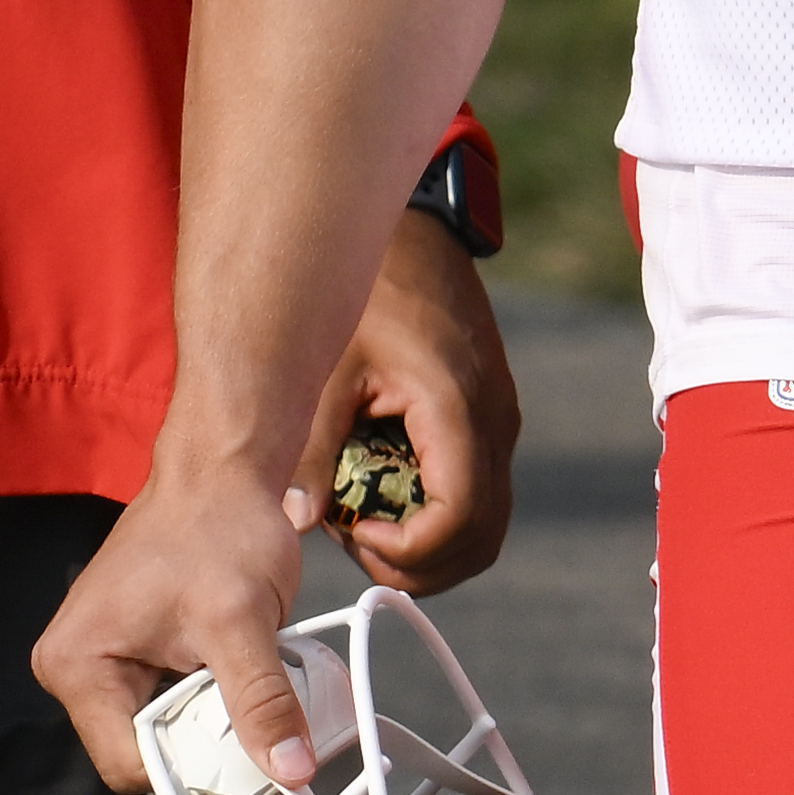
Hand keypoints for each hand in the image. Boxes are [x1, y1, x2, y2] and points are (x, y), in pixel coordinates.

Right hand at [32, 445, 316, 794]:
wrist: (222, 469)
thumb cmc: (219, 525)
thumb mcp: (244, 619)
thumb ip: (262, 700)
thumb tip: (292, 771)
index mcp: (76, 666)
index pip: (129, 766)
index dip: (191, 769)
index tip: (247, 755)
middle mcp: (74, 668)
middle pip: (144, 751)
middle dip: (203, 738)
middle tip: (254, 707)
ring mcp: (103, 659)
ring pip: (163, 727)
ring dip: (210, 713)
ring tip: (243, 672)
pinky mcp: (131, 649)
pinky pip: (170, 698)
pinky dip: (209, 691)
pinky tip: (233, 662)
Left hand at [295, 211, 519, 592]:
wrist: (414, 230)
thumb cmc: (370, 290)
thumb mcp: (328, 369)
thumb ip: (313, 449)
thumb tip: (295, 522)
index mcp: (458, 409)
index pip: (460, 520)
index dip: (409, 551)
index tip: (356, 534)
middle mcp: (494, 421)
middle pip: (482, 538)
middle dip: (420, 564)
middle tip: (358, 546)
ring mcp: (498, 419)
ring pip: (486, 523)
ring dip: (430, 546)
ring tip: (365, 522)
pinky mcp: (489, 417)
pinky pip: (478, 491)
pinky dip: (438, 515)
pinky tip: (381, 492)